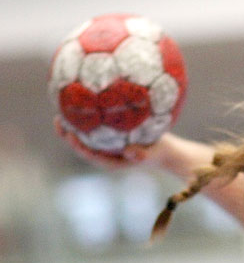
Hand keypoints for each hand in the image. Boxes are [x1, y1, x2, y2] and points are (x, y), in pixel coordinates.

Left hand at [53, 115, 167, 169]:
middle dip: (68, 133)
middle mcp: (105, 153)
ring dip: (72, 123)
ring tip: (62, 107)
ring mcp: (106, 144)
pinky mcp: (109, 134)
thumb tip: (129, 152)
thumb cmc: (159, 152)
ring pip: (84, 134)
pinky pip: (93, 126)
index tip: (70, 136)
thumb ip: (142, 155)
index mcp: (110, 161)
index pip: (89, 155)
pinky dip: (85, 116)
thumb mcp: (152, 154)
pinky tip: (80, 102)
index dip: (77, 146)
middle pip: (81, 144)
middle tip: (59, 119)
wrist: (165, 150)